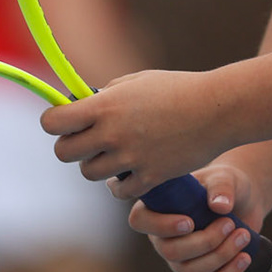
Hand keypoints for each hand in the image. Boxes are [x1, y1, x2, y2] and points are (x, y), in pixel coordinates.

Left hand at [40, 67, 227, 197]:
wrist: (218, 110)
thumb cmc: (177, 89)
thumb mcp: (136, 81)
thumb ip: (105, 95)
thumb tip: (79, 105)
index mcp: (105, 105)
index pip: (53, 122)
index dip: (53, 122)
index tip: (62, 120)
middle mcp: (112, 134)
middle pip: (63, 153)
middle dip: (71, 146)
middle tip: (87, 139)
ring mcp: (130, 159)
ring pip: (89, 173)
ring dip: (97, 163)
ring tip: (114, 151)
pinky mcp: (149, 178)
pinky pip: (118, 190)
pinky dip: (122, 182)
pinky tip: (133, 168)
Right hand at [127, 163, 262, 271]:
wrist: (243, 202)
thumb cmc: (225, 186)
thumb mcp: (225, 178)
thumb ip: (221, 186)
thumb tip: (219, 206)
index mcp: (158, 208)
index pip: (140, 220)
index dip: (161, 226)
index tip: (190, 222)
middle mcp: (163, 237)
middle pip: (170, 251)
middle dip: (204, 241)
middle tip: (230, 223)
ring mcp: (179, 260)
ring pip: (190, 270)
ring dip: (220, 255)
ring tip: (243, 235)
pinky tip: (244, 258)